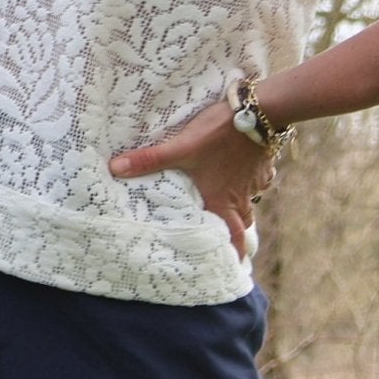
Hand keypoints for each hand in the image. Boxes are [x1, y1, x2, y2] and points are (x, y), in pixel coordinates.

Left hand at [109, 100, 274, 252]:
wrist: (260, 110)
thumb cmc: (220, 134)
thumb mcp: (180, 147)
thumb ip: (149, 160)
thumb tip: (115, 169)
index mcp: (221, 199)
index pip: (231, 235)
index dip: (234, 253)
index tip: (234, 267)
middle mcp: (240, 195)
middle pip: (242, 222)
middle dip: (236, 234)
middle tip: (231, 243)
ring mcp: (254, 178)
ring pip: (249, 200)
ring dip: (241, 208)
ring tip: (232, 209)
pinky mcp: (262, 162)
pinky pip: (258, 180)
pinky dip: (249, 182)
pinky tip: (241, 175)